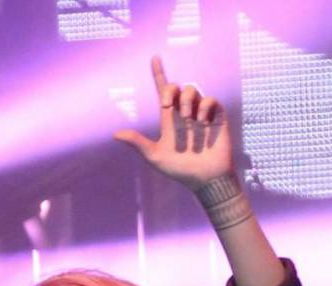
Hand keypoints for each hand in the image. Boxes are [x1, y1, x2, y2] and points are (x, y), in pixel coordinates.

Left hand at [114, 56, 234, 189]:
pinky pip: (210, 100)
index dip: (158, 74)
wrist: (206, 180)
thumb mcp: (155, 157)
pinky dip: (204, 106)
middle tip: (166, 106)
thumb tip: (115, 135)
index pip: (163, 93)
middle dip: (170, 90)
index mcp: (169, 120)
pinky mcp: (216, 117)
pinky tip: (202, 120)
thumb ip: (138, 144)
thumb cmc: (181, 171)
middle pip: (176, 87)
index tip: (154, 58)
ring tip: (187, 119)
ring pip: (192, 90)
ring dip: (186, 101)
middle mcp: (184, 114)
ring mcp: (201, 114)